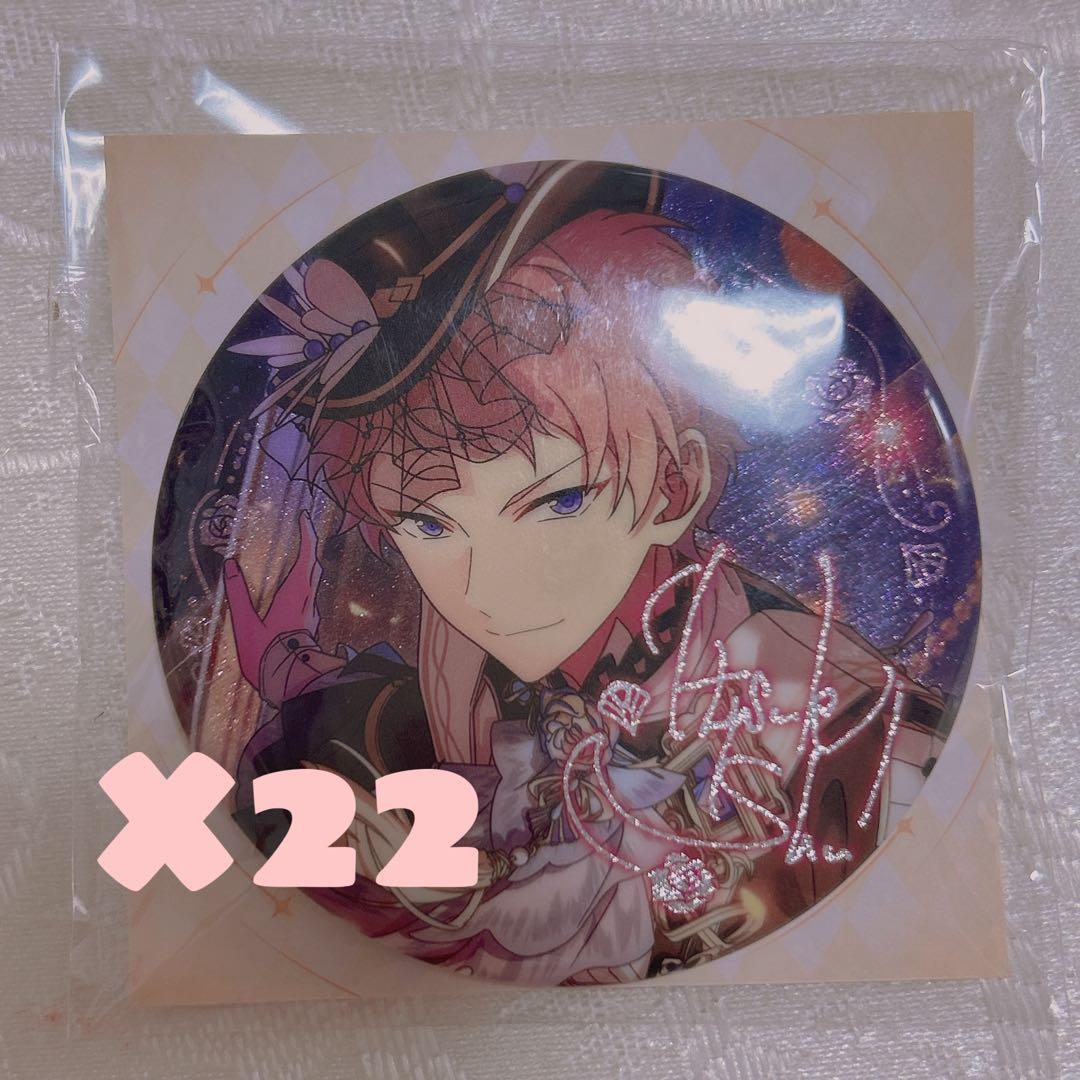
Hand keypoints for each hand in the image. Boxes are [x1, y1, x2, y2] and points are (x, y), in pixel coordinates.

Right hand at [223, 511, 322, 689]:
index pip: (307, 555)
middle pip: (314, 567)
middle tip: (303, 531)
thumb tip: (230, 564)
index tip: (303, 518)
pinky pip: (310, 597)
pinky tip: (295, 591)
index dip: (307, 534)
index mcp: (295, 593)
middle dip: (310, 546)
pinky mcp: (310, 626)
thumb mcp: (246, 623)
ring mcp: (312, 613)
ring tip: (300, 556)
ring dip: (308, 565)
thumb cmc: (267, 654)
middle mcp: (308, 600)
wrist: (292, 684)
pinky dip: (304, 584)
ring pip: (314, 583)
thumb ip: (238, 594)